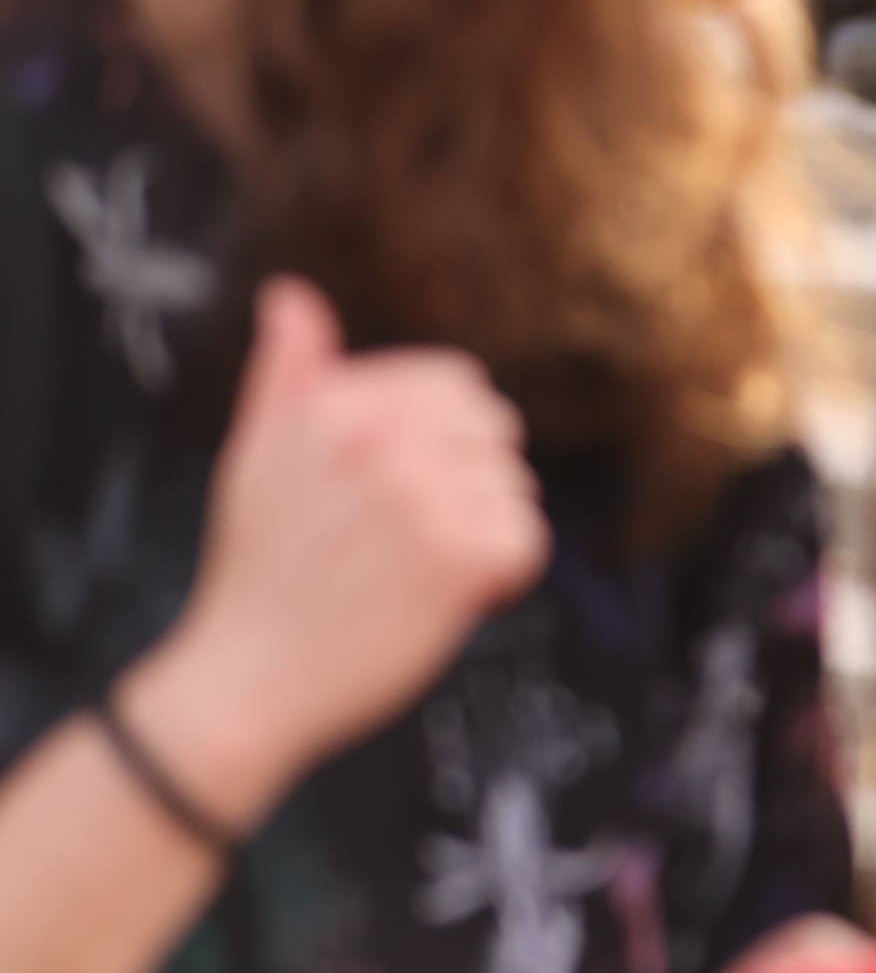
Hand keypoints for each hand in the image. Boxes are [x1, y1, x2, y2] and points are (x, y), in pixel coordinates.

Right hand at [122, 278, 541, 822]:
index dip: (446, 443)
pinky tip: (442, 600)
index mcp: (333, 402)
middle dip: (469, 486)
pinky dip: (500, 579)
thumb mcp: (257, 455)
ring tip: (407, 571)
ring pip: (515, 491)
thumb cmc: (260, 570)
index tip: (395, 492)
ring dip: (482, 536)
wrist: (250, 679)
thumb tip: (290, 294)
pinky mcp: (460, 553)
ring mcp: (422, 493)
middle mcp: (379, 436)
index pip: (459, 386)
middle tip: (398, 542)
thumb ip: (287, 373)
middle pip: (497, 434)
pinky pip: (528, 542)